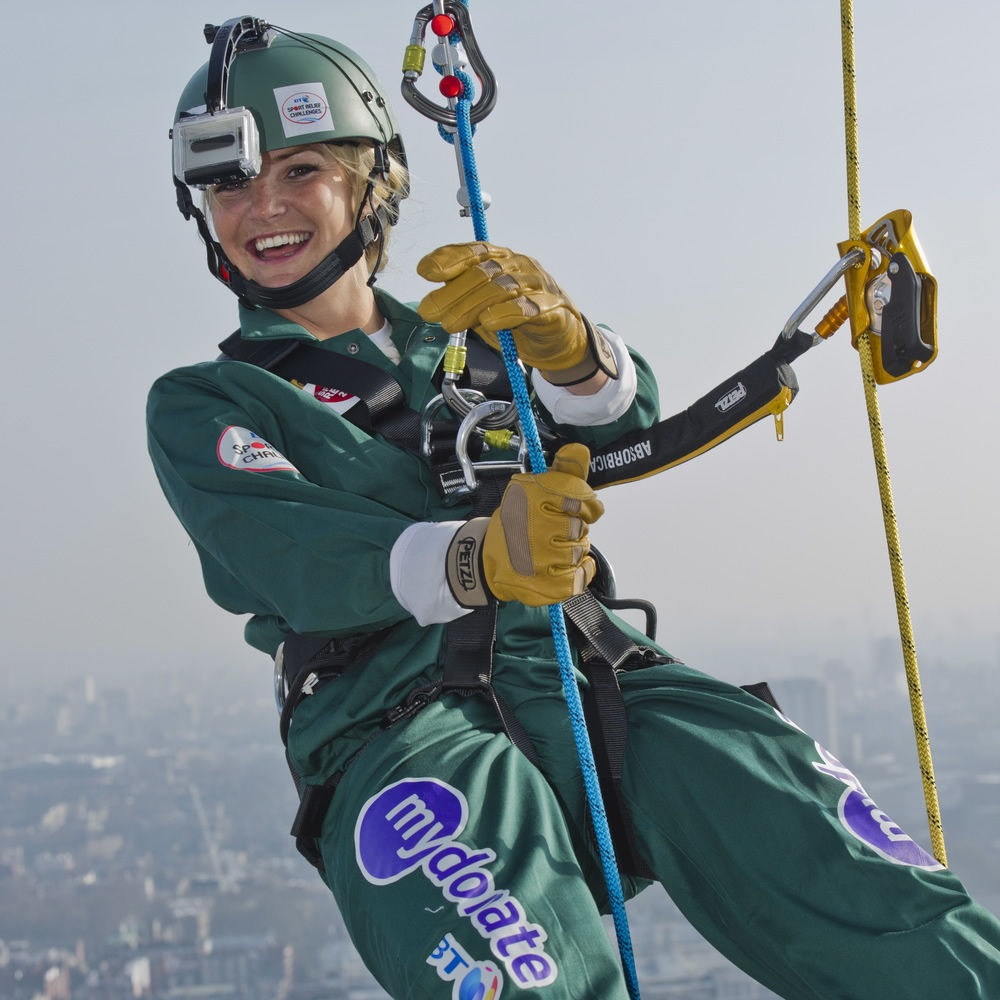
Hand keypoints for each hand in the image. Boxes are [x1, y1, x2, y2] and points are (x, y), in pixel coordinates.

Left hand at [417, 242, 616, 384]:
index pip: (474, 251)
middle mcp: (519, 266)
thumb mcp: (485, 308)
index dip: (449, 258)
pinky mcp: (552, 308)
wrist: (560, 339)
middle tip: (429, 311)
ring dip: (472, 306)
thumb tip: (432, 302)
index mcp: (502, 260)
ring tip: (450, 323)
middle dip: (452, 292)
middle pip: (483, 272)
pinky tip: (489, 321)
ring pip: (502, 288)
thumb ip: (463, 300)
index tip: (425, 271)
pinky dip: (508, 313)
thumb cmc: (518, 319)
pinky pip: (529, 307)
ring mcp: (537, 285)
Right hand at [446, 444, 603, 606]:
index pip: (579, 499)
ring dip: (572, 549)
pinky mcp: (547, 585)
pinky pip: (581, 574)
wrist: (489, 559)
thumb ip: (563, 472)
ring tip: (551, 548)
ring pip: (580, 549)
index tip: (577, 509)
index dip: (584, 505)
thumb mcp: (535, 490)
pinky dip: (580, 570)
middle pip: (580, 526)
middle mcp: (533, 528)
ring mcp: (540, 560)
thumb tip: (580, 449)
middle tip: (553, 530)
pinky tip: (563, 566)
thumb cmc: (518, 522)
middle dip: (572, 528)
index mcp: (529, 498)